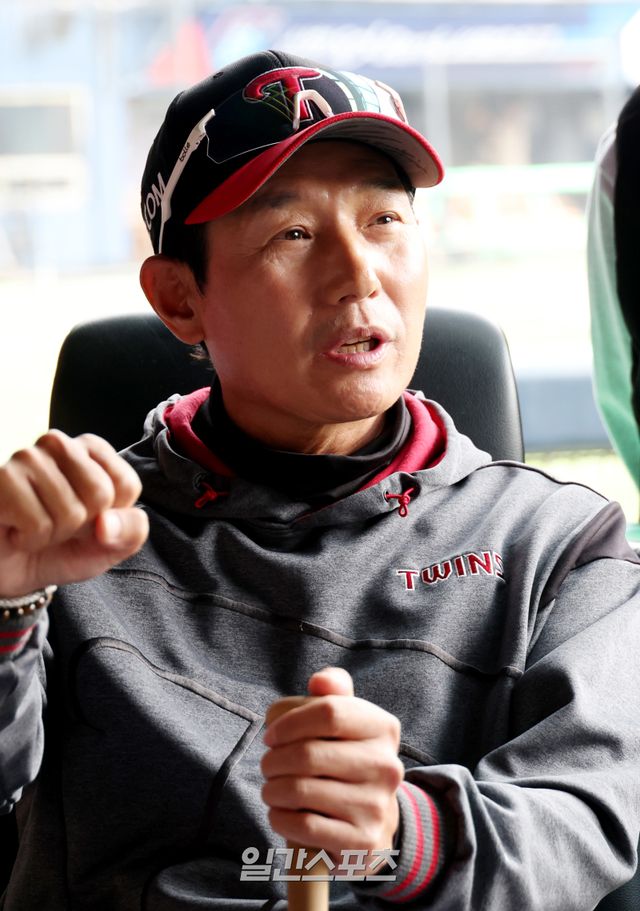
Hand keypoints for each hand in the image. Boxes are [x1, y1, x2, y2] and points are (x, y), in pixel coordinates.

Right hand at [0, 430, 148, 596]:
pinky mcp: (2, 478)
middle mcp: (58, 444)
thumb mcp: (111, 546)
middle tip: (58, 524)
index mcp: (90, 449)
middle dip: (83, 525)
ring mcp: (27, 458)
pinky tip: (16, 531)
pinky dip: (30, 540)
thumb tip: (107, 522)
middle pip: (100, 493)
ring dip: (54, 535)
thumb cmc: (61, 549)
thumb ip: (131, 532)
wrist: (11, 571)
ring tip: (34, 526)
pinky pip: (38, 524)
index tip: (88, 519)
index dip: (111, 517)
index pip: (127, 484)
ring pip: (70, 512)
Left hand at [261, 668, 403, 868]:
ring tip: (271, 789)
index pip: (329, 712)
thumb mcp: (347, 721)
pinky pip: (304, 826)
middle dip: (273, 760)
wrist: (375, 822)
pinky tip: (279, 813)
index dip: (289, 722)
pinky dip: (280, 818)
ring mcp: (376, 806)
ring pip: (301, 790)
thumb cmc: (346, 760)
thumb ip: (332, 692)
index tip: (270, 735)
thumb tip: (320, 681)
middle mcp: (386, 766)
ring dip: (272, 789)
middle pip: (308, 753)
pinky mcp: (361, 842)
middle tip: (267, 765)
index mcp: (383, 728)